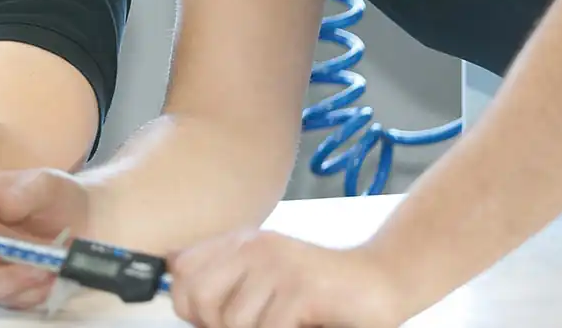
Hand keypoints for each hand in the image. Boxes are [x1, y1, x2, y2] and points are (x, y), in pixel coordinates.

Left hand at [169, 230, 412, 327]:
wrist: (381, 282)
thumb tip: (186, 307)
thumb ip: (227, 283)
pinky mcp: (303, 289)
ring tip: (282, 324)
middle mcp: (253, 247)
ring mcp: (278, 266)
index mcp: (239, 243)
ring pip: (232, 320)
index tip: (212, 320)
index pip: (181, 271)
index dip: (189, 306)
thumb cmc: (321, 291)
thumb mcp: (265, 279)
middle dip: (216, 325)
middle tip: (253, 327)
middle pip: (198, 296)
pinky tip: (301, 325)